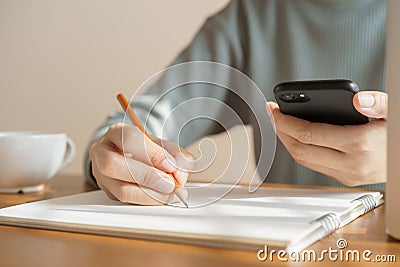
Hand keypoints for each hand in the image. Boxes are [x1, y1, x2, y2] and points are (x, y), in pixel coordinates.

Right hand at [89, 123, 194, 204]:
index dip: (152, 154)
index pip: (129, 139)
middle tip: (170, 184)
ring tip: (170, 195)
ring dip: (150, 195)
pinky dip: (148, 202)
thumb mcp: (161, 144)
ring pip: (119, 189)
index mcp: (115, 133)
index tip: (170, 165)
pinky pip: (126, 202)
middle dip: (147, 177)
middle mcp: (102, 152)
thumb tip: (181, 170)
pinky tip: (161, 199)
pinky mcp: (108, 193)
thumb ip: (175, 154)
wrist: (127, 156)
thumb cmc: (144, 149)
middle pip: (114, 165)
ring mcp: (101, 175)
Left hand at [267, 91, 386, 185]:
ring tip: (280, 124)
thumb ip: (377, 102)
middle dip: (281, 131)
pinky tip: (297, 137)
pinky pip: (314, 165)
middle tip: (272, 115)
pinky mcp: (346, 179)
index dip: (286, 122)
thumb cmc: (397, 133)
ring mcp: (347, 175)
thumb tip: (358, 99)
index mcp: (358, 144)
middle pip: (300, 150)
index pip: (308, 134)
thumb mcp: (393, 111)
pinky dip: (300, 150)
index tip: (274, 109)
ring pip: (304, 161)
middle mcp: (350, 164)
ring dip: (287, 142)